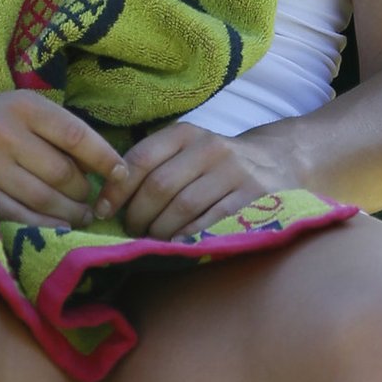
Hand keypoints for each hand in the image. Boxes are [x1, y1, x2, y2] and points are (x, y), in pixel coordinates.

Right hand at [0, 87, 128, 228]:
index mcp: (24, 107)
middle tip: (93, 200)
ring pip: (44, 200)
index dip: (104, 158)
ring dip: (70, 214)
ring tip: (82, 216)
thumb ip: (62, 132)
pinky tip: (57, 227)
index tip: (121, 173)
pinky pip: (19, 217)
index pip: (75, 135)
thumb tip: (106, 167)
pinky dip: (44, 226)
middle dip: (84, 192)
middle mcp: (4, 134)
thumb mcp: (28, 108)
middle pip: (61, 173)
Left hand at [92, 122, 286, 239]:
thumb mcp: (188, 151)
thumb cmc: (217, 163)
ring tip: (152, 242)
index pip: (141, 158)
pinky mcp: (254, 197)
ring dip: (160, 232)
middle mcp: (210, 147)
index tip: (102, 212)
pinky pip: (212, 223)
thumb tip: (107, 200)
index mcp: (186, 133)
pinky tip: (179, 247)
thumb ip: (154, 166)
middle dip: (138, 215)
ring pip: (183, 207)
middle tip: (131, 233)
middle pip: (159, 185)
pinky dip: (189, 238)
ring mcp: (234, 172)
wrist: (279, 160)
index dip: (117, 189)